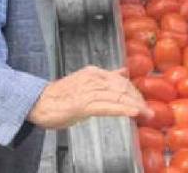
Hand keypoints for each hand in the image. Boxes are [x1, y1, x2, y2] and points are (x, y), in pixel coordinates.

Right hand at [27, 66, 151, 128]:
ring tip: (146, 114)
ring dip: (134, 106)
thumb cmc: (61, 96)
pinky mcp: (83, 104)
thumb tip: (123, 72)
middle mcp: (93, 78)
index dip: (134, 93)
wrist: (38, 102)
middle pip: (122, 88)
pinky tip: (133, 113)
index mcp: (94, 72)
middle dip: (137, 100)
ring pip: (117, 97)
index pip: (121, 81)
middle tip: (148, 112)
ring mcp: (88, 90)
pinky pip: (107, 106)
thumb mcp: (85, 82)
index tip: (143, 104)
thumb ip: (105, 77)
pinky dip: (122, 109)